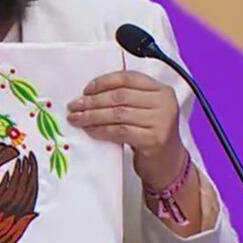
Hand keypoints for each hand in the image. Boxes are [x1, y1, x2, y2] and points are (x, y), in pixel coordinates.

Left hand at [66, 70, 185, 187]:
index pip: (127, 78)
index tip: (86, 90)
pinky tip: (90, 130)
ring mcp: (161, 121)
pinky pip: (120, 131)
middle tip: (74, 106)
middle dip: (93, 101)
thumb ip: (125, 98)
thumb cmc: (150, 133)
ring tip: (76, 118)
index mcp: (161, 89)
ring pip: (118, 114)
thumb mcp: (143, 110)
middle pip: (120, 96)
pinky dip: (101, 130)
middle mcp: (164, 102)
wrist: (168, 163)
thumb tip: (88, 95)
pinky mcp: (154, 139)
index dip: (104, 82)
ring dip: (93, 116)